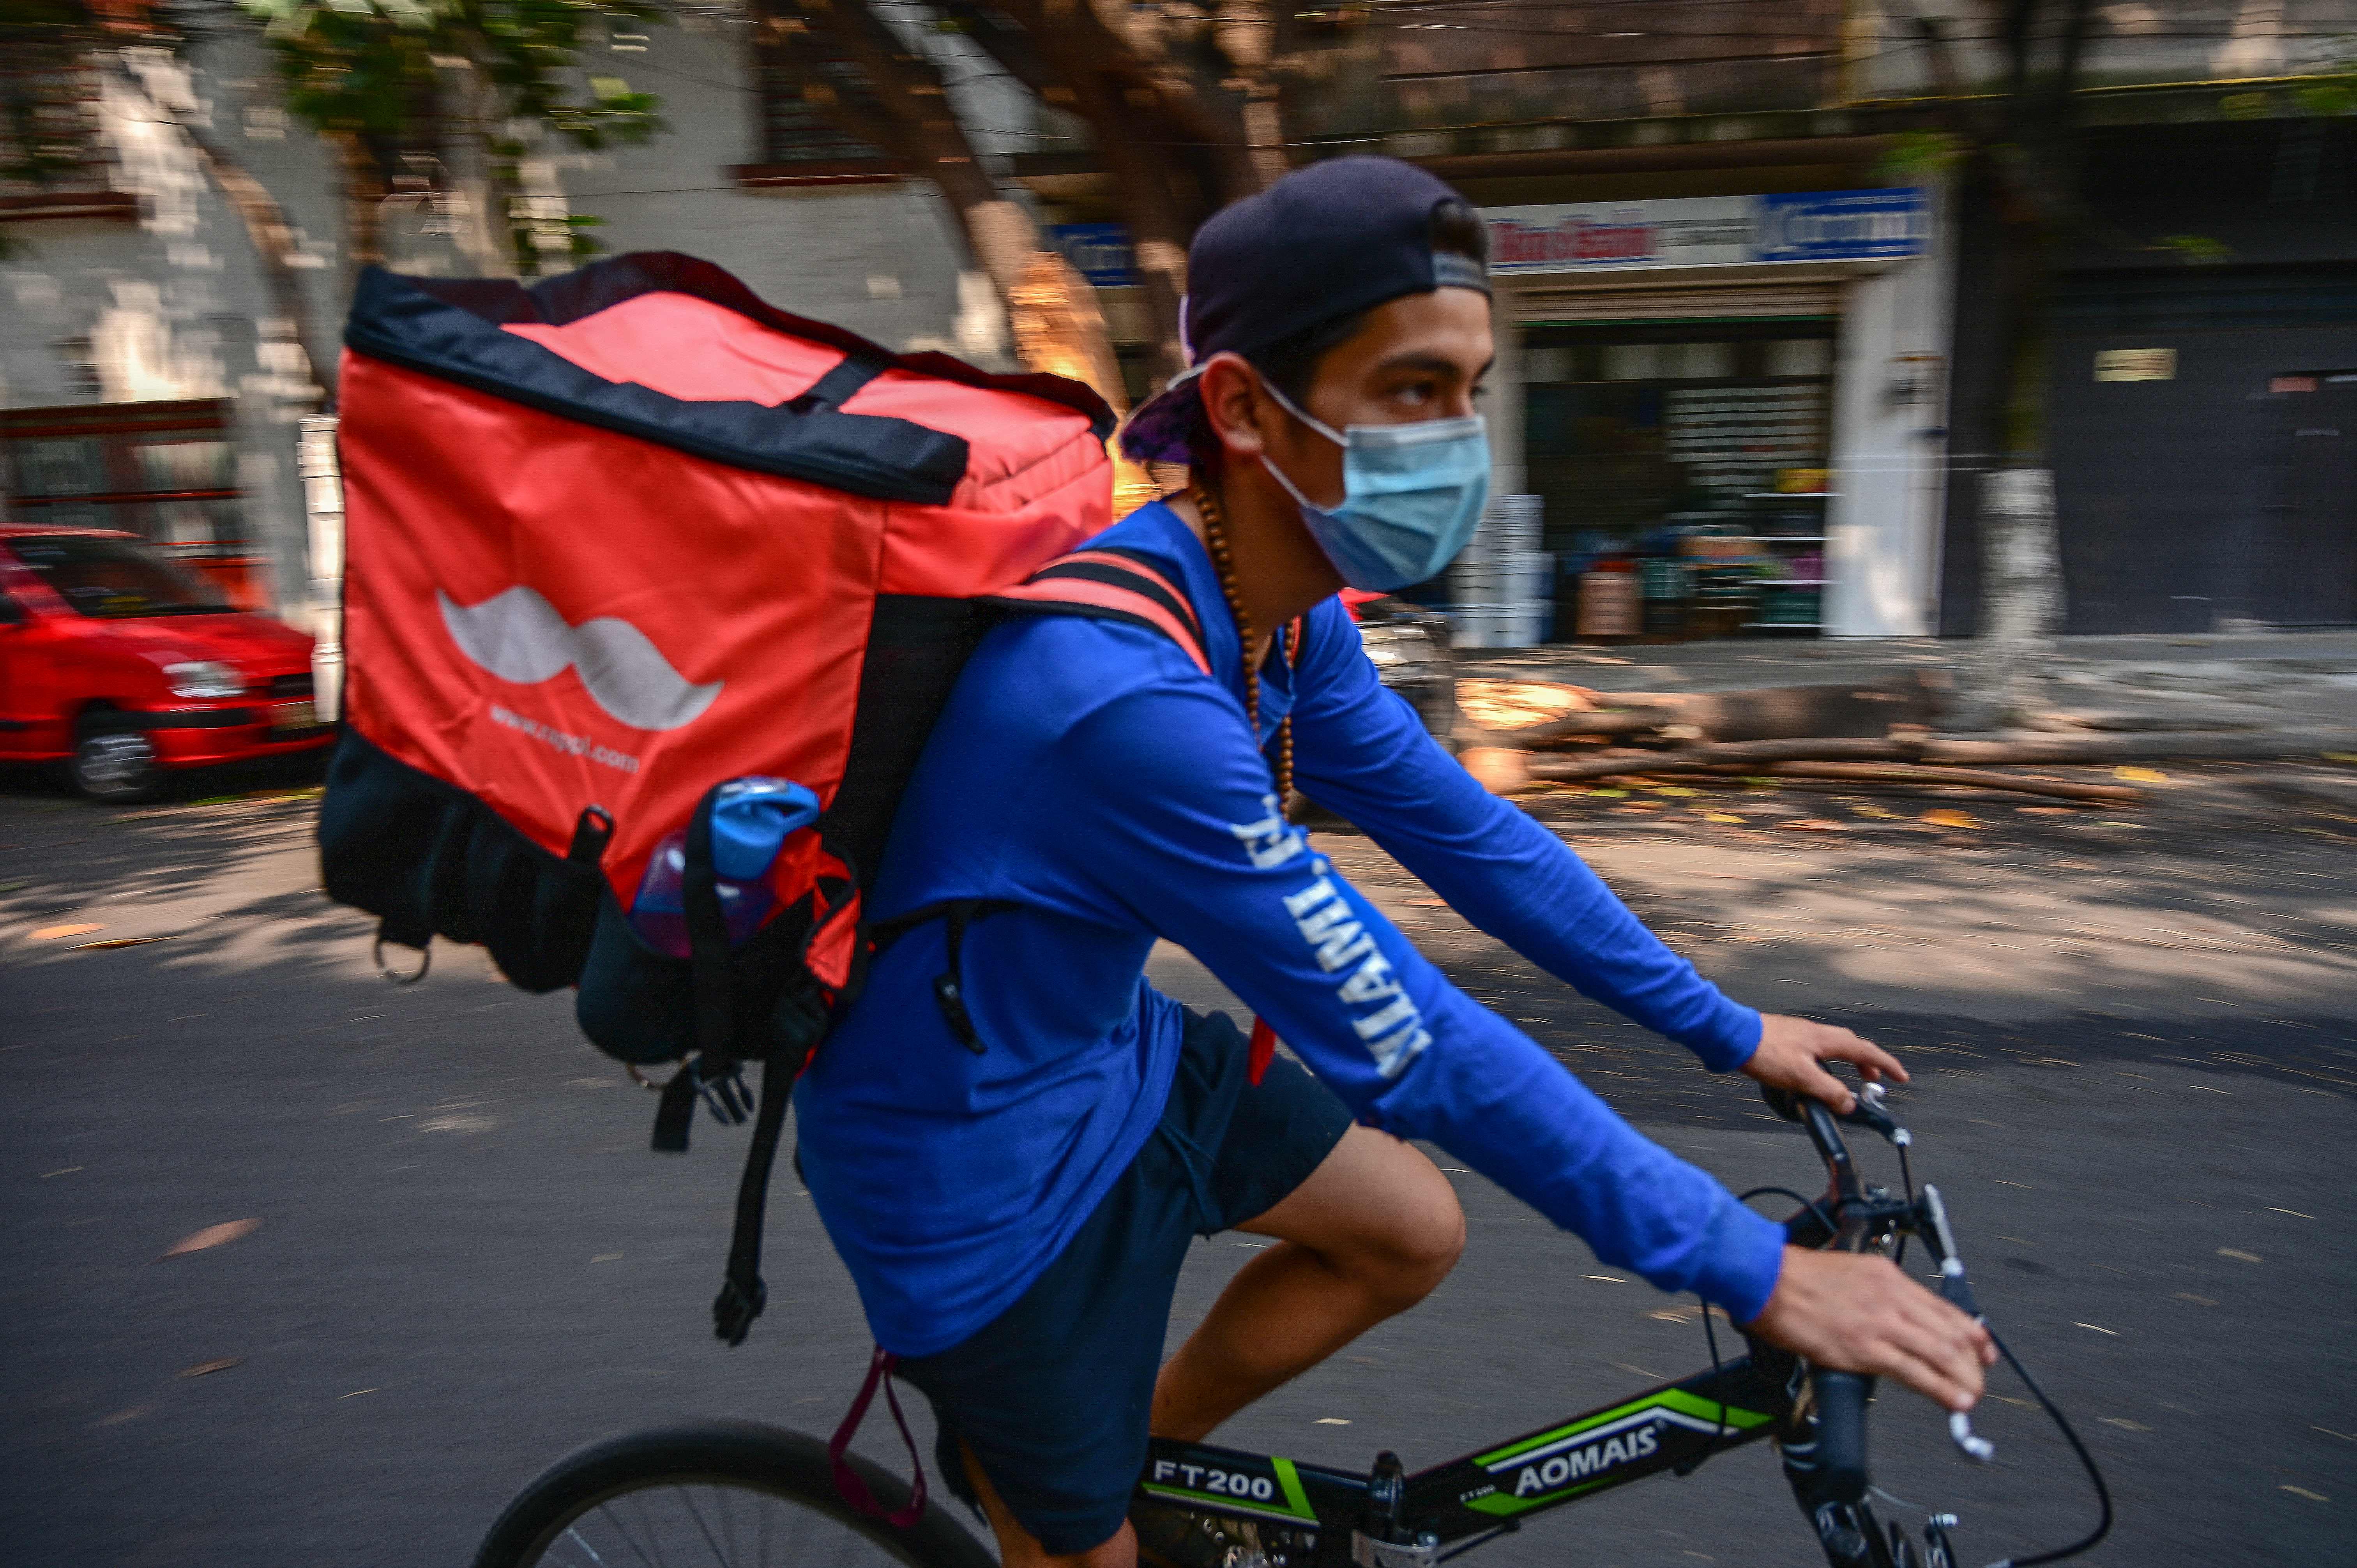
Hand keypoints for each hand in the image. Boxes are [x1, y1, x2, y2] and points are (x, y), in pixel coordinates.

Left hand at [1742, 1014, 1905, 1113]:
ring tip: (1849, 1080)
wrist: (1731, 1035)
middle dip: (1869, 1063)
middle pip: (1852, 1046)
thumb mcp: (1801, 1077)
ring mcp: (1802, 1033)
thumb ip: (1828, 1091)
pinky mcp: (1787, 1038)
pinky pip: (1818, 1048)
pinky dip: (1829, 1061)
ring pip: (1835, 1046)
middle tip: (1875, 1081)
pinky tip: (1817, 1072)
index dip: (1886, 1064)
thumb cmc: (1764, 1052)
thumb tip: (1849, 1104)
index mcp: (1825, 1039)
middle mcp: (1817, 1032)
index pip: (1865, 1050)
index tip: (1901, 1077)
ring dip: (1848, 1061)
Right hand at [1748, 1247, 1994, 1412]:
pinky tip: (1954, 1401)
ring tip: (1972, 1396)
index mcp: (1888, 1277)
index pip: (1945, 1307)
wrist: (1766, 1278)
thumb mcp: (1850, 1269)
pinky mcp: (1864, 1348)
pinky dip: (1941, 1390)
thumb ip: (1877, 1292)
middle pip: (1950, 1333)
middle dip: (1973, 1361)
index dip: (1972, 1333)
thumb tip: (1894, 1316)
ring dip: (1963, 1379)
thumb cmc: (1797, 1275)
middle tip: (1979, 1378)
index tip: (1983, 1349)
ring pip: (1940, 1353)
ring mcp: (1880, 1324)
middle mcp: (1891, 1298)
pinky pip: (1913, 1373)